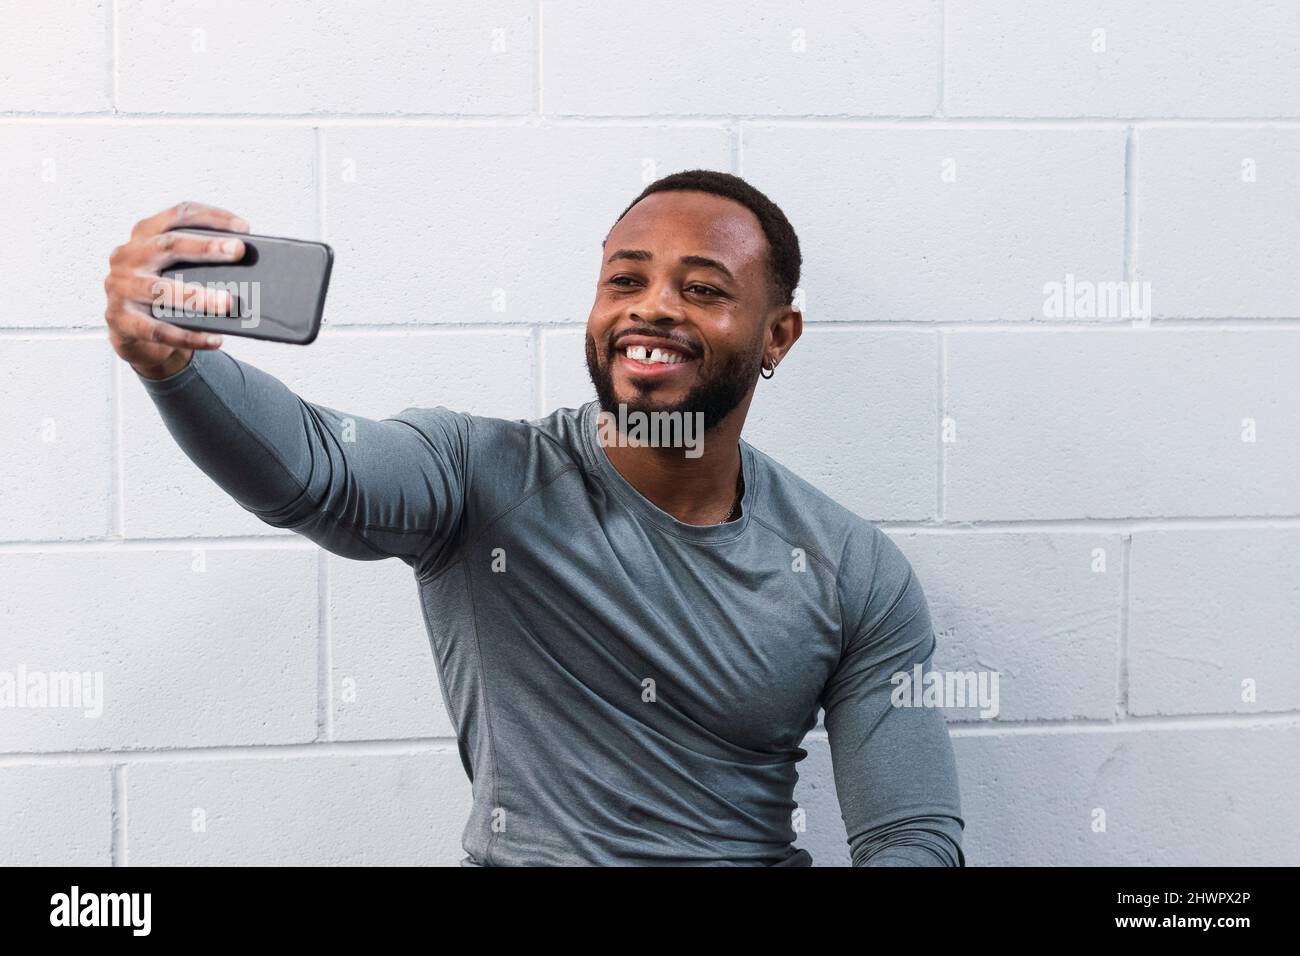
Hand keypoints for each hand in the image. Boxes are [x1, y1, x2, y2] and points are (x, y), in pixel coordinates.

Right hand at [102, 201, 249, 379]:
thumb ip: (198, 262)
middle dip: (205, 247)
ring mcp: (120, 287)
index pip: (178, 215)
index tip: (243, 227)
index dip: (211, 217)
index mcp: (144, 235)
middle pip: (168, 245)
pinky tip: (214, 340)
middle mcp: (128, 256)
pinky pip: (158, 330)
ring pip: (161, 290)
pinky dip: (189, 337)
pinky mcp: (121, 319)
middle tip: (238, 251)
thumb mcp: (174, 269)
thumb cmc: (161, 294)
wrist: (129, 332)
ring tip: (228, 303)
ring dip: (197, 296)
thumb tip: (246, 267)